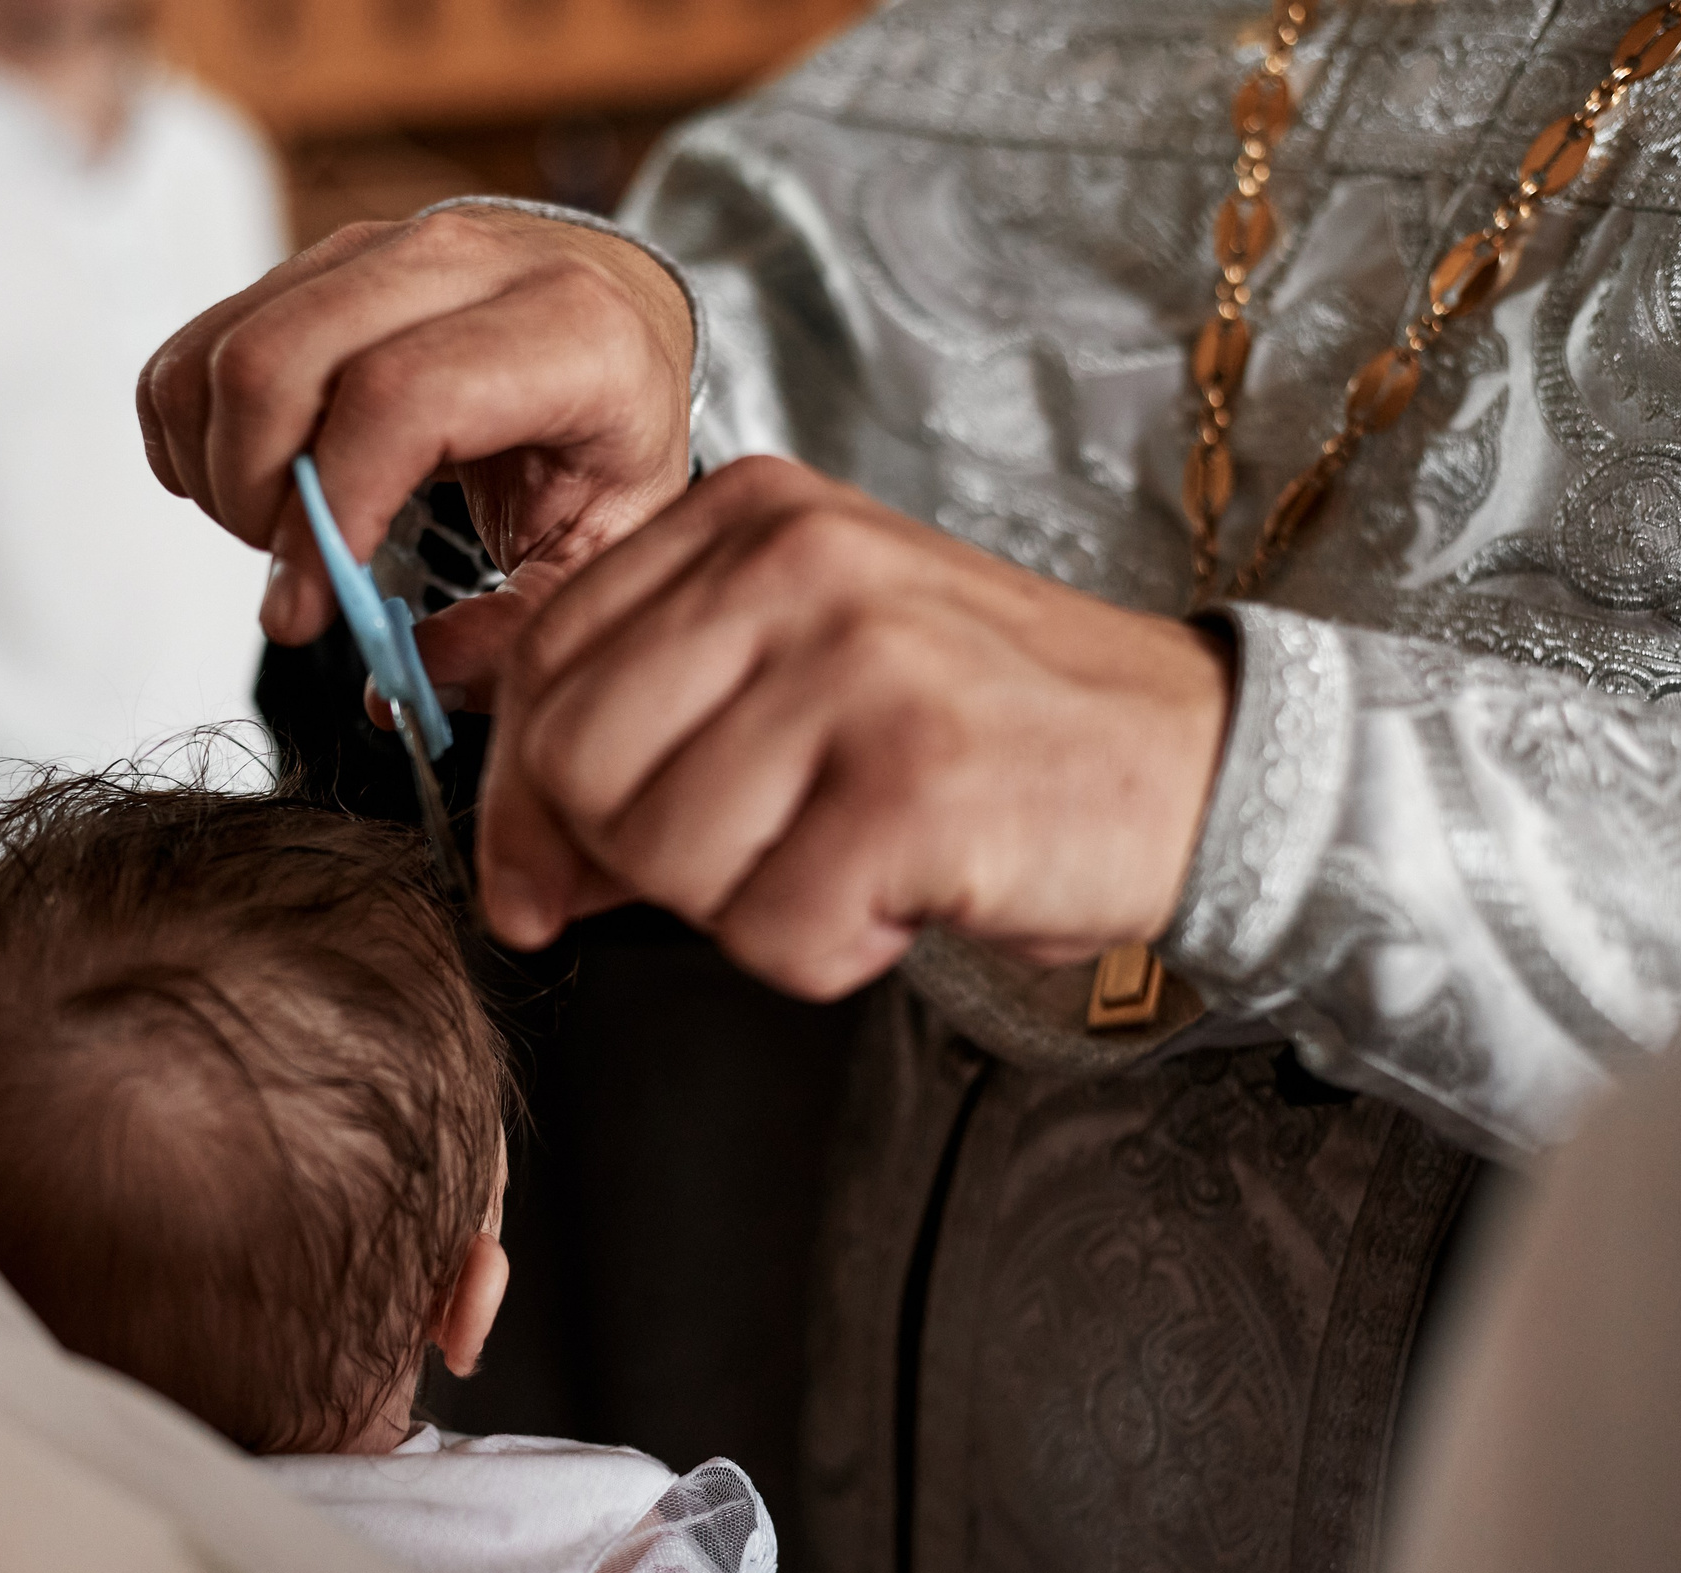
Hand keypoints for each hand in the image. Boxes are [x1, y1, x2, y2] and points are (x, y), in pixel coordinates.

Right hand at [135, 203, 694, 708]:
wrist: (618, 310)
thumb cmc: (612, 431)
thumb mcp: (607, 546)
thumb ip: (518, 632)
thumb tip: (403, 687)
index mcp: (567, 331)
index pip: (399, 401)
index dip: (329, 514)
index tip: (306, 611)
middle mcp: (464, 262)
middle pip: (278, 362)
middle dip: (251, 497)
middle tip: (292, 576)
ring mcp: (380, 244)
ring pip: (225, 347)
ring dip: (214, 468)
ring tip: (277, 534)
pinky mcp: (319, 257)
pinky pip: (202, 340)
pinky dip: (189, 430)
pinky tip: (246, 485)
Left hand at [480, 455, 1230, 999]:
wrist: (1195, 760)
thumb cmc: (975, 726)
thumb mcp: (795, 663)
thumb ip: (636, 701)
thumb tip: (485, 802)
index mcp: (748, 515)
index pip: (541, 666)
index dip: (517, 801)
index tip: (542, 874)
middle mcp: (797, 562)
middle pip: (575, 763)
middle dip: (623, 863)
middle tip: (728, 876)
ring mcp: (860, 660)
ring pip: (662, 854)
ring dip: (738, 907)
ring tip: (838, 864)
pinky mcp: (918, 779)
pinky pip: (769, 928)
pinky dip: (821, 950)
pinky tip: (894, 897)